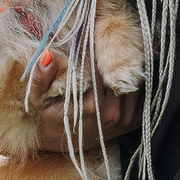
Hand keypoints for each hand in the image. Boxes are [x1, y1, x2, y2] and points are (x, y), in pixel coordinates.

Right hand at [18, 50, 139, 154]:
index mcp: (89, 105)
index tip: (90, 36)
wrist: (66, 143)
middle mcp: (110, 112)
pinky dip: (133, 82)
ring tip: (114, 55)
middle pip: (119, 72)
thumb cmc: (51, 117)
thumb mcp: (39, 99)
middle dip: (111, 55)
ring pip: (132, 80)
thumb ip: (40, 77)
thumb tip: (48, 53)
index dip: (94, 48)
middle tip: (104, 42)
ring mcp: (124, 118)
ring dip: (125, 67)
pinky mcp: (133, 122)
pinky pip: (140, 94)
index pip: (98, 66)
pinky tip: (124, 73)